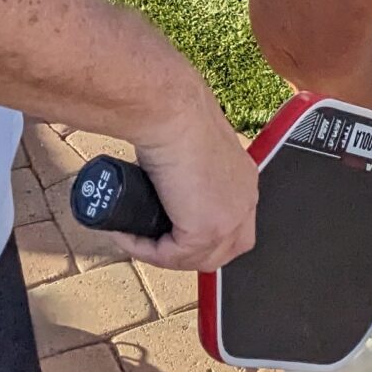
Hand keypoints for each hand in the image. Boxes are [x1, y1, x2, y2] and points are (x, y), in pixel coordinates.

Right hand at [120, 95, 259, 273]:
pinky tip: (128, 235)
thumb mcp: (188, 148)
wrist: (172, 111)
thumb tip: (163, 181)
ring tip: (135, 237)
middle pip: (221, 250)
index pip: (231, 225)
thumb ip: (185, 167)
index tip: (168, 230)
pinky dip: (147, 251)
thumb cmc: (175, 116)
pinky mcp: (206, 231)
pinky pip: (173, 257)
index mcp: (243, 180)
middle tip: (152, 242)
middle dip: (186, 254)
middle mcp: (244, 200)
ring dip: (164, 255)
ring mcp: (230, 218)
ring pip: (198, 259)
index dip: (199, 235)